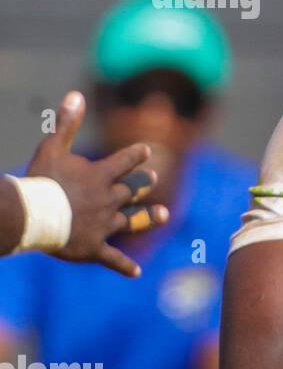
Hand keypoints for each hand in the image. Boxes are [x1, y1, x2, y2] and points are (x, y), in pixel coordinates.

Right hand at [25, 91, 168, 276]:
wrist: (32, 215)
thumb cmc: (41, 179)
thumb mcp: (53, 147)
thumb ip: (67, 122)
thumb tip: (76, 94)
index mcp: (101, 177)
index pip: (125, 162)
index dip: (135, 156)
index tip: (145, 151)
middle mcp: (108, 200)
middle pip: (131, 192)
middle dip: (143, 185)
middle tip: (154, 181)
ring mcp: (103, 226)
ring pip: (131, 221)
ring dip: (148, 218)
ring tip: (164, 215)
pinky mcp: (94, 248)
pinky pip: (113, 259)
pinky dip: (124, 266)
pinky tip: (137, 273)